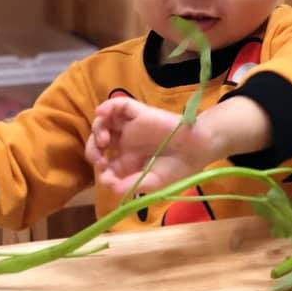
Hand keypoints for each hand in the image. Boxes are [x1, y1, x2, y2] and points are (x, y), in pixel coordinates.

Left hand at [85, 97, 218, 194]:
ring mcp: (131, 126)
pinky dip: (107, 107)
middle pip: (99, 140)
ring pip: (105, 120)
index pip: (103, 160)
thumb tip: (108, 185)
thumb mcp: (152, 183)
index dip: (100, 167)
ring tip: (104, 142)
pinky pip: (119, 105)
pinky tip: (102, 114)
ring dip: (98, 129)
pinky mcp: (139, 113)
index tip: (106, 176)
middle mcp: (126, 141)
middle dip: (94, 149)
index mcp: (128, 160)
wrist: (198, 150)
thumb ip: (130, 185)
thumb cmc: (178, 168)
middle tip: (101, 159)